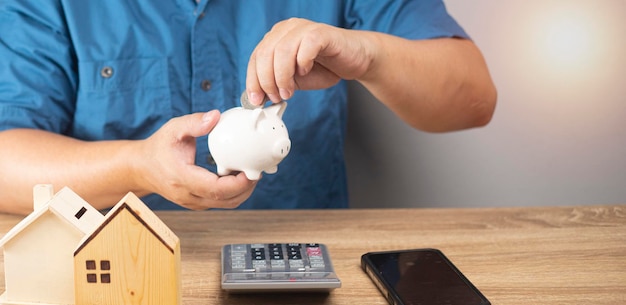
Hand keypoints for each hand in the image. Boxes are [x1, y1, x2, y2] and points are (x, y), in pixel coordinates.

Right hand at [135, 110, 257, 209]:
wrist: (141, 168)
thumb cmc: (158, 147)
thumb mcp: (173, 129)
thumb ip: (194, 122)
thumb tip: (216, 116)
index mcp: (182, 178)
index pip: (215, 189)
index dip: (238, 183)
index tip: (251, 171)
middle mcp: (187, 195)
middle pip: (225, 201)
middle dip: (246, 188)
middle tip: (257, 171)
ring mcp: (192, 202)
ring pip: (225, 205)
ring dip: (242, 192)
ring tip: (250, 173)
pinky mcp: (196, 203)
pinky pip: (220, 203)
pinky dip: (233, 193)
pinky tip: (238, 177)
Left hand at [246, 18, 373, 104]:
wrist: (354, 60)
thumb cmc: (324, 68)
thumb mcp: (293, 80)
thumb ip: (275, 84)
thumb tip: (257, 99)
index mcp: (276, 38)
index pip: (255, 58)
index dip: (253, 81)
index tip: (256, 100)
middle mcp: (287, 29)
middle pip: (265, 54)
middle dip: (267, 81)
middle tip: (276, 97)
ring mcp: (303, 29)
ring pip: (282, 51)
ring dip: (282, 76)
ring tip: (289, 91)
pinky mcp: (321, 33)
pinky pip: (305, 46)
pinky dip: (302, 63)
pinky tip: (306, 72)